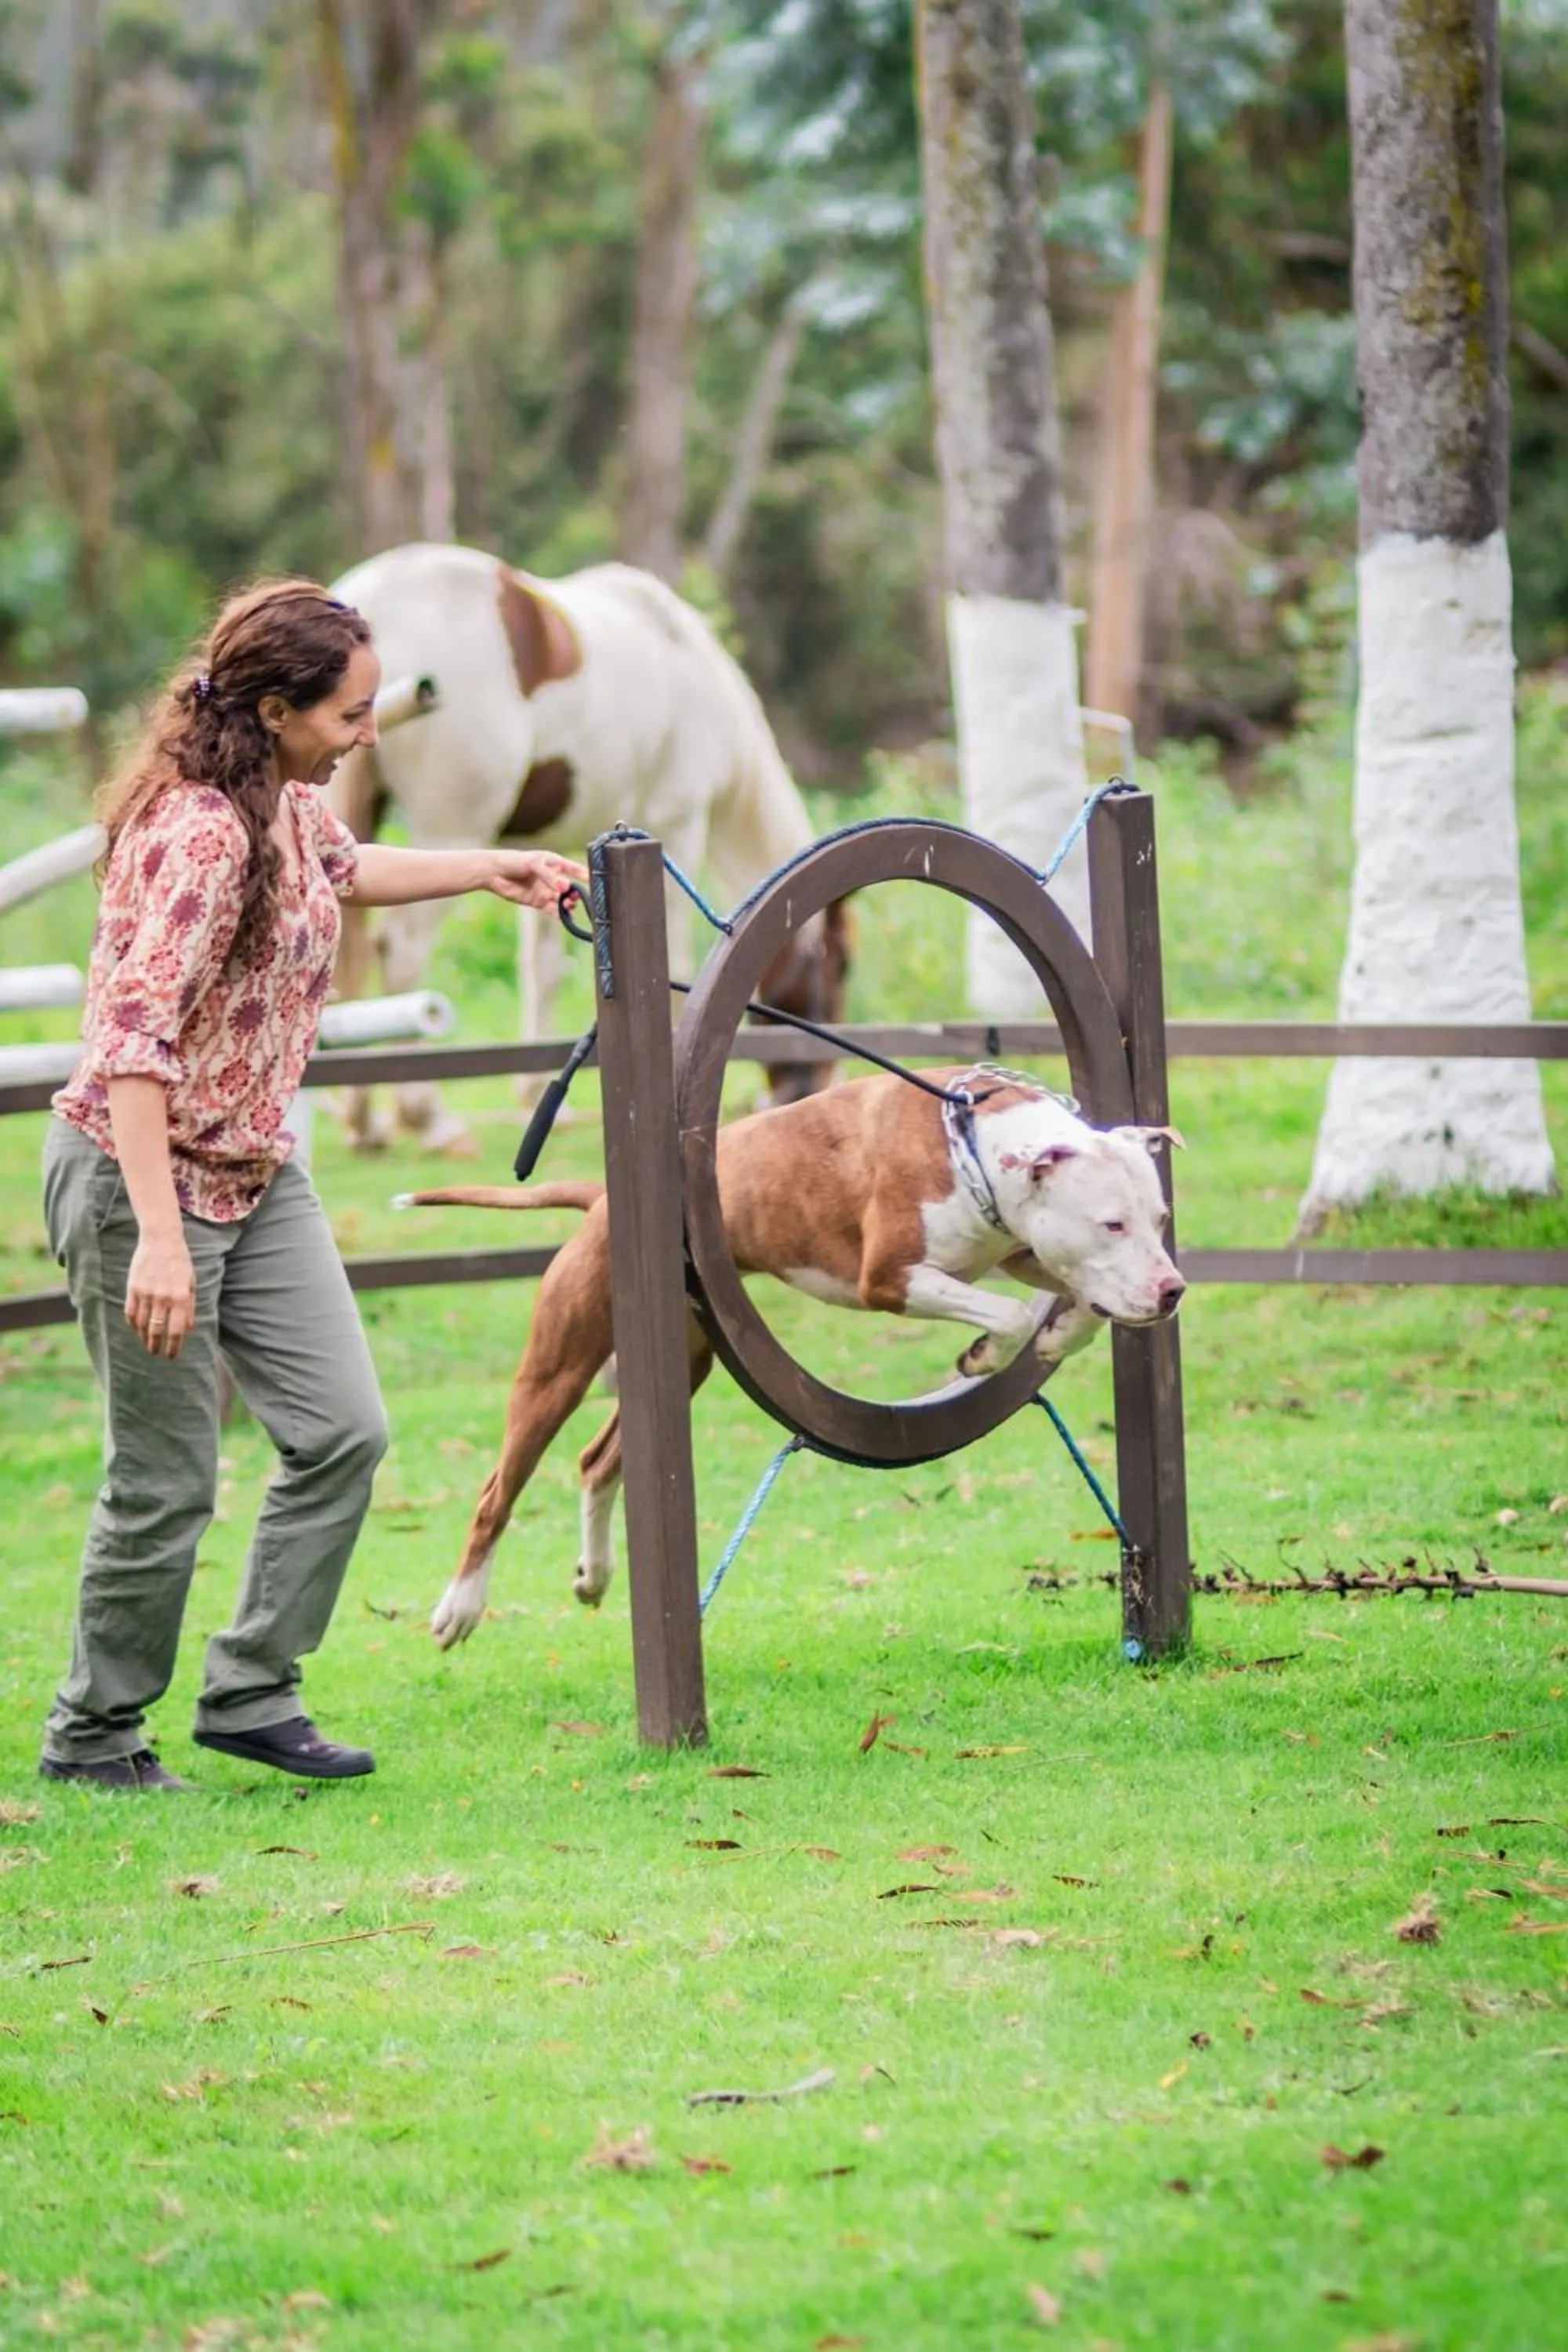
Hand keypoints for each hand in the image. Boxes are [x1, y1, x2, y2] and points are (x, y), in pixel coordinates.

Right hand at [125, 1229, 197, 1359]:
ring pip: (142, 1325)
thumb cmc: (181, 1262)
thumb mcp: (191, 1283)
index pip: (177, 1330)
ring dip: (144, 1338)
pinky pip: (130, 1312)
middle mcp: (162, 1297)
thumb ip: (190, 1307)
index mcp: (180, 1297)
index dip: (174, 1346)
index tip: (171, 1356)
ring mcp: (145, 1293)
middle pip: (157, 1331)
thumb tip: (189, 1329)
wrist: (161, 1240)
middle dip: (156, 1346)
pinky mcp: (132, 1288)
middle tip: (157, 1354)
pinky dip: (133, 1325)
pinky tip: (137, 1330)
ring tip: (147, 1344)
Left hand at [483, 849, 589, 910]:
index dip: (584, 875)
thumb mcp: (534, 864)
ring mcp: (546, 890)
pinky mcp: (538, 902)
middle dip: (576, 893)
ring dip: (568, 904)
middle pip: (570, 887)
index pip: (574, 869)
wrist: (494, 873)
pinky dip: (559, 914)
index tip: (595, 881)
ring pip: (562, 900)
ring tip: (567, 905)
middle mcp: (552, 878)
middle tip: (576, 897)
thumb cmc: (514, 861)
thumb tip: (565, 888)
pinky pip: (552, 910)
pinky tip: (563, 916)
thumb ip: (550, 877)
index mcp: (554, 863)